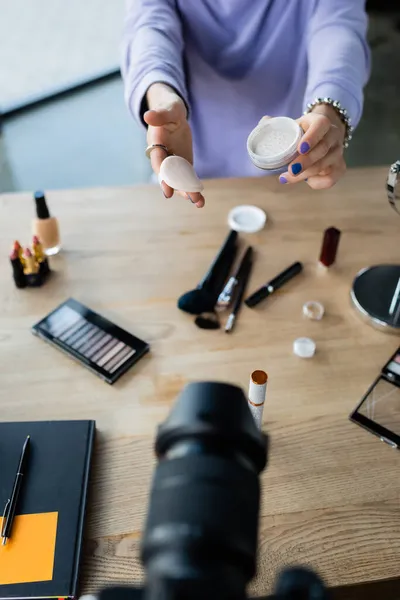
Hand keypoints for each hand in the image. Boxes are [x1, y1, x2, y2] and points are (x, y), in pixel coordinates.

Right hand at [145, 83, 204, 207]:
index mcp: (156, 144)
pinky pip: (186, 179)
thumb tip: (148, 115)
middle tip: (185, 196)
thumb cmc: (169, 110)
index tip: (167, 187)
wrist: (172, 115)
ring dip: (186, 191)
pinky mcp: (182, 166)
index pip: (158, 160)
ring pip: (177, 180)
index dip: (162, 172)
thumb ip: (160, 114)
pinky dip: (193, 190)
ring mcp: (172, 164)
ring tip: (198, 202)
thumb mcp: (168, 108)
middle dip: (175, 186)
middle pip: (167, 175)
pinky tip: (200, 201)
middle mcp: (162, 157)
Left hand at [279, 105, 346, 189]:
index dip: (311, 137)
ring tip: (288, 177)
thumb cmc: (301, 132)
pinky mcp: (339, 166)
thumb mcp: (292, 124)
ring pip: (326, 165)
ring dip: (306, 174)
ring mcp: (338, 152)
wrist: (321, 136)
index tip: (300, 149)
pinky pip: (331, 179)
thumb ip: (276, 123)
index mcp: (321, 121)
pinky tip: (305, 181)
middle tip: (291, 170)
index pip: (321, 125)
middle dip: (306, 162)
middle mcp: (333, 135)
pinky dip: (317, 183)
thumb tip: (264, 121)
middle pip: (323, 149)